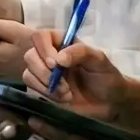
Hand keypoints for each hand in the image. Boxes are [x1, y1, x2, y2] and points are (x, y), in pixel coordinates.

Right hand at [21, 37, 139, 135]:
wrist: (111, 103)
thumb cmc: (107, 77)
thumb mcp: (100, 60)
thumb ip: (81, 52)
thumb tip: (58, 59)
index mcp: (63, 42)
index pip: (40, 36)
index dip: (44, 49)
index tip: (56, 64)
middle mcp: (50, 55)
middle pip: (30, 55)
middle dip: (44, 72)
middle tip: (64, 84)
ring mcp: (45, 72)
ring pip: (28, 72)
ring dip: (45, 85)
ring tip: (67, 93)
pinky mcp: (43, 88)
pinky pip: (31, 87)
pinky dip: (46, 94)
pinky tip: (63, 98)